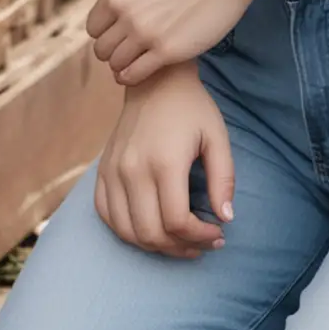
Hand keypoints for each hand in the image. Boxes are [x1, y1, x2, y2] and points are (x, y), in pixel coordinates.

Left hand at [87, 0, 253, 86]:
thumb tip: (109, 7)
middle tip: (128, 52)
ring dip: (122, 66)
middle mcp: (127, 14)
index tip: (119, 37)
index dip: (105, 34)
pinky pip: (134, 74)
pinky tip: (139, 73)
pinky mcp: (167, 51)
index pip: (93, 28)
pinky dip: (132, 77)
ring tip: (135, 63)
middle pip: (102, 49)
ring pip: (116, 63)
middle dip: (113, 52)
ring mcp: (146, 33)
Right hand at [95, 63, 234, 257]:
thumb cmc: (192, 109)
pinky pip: (106, 214)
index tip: (218, 234)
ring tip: (179, 241)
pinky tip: (150, 227)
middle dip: (181, 248)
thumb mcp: (217, 138)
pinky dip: (127, 230)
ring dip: (155, 246)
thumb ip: (224, 179)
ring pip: (127, 232)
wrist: (155, 82)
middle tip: (202, 243)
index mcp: (165, 163)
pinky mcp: (102, 170)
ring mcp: (113, 172)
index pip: (177, 222)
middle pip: (151, 234)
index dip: (200, 237)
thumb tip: (226, 219)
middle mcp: (133, 170)